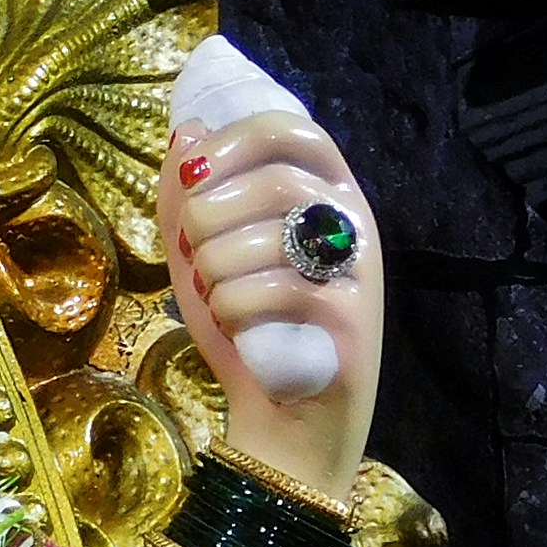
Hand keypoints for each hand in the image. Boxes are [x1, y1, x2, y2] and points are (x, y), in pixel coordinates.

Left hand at [158, 108, 382, 498]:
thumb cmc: (245, 323)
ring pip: (268, 239)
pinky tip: (236, 326)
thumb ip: (190, 192)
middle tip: (196, 253)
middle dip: (210, 216)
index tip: (192, 175)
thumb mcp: (202, 251)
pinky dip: (232, 310)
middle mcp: (353, 220)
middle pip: (275, 181)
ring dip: (214, 269)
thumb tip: (187, 131)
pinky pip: (274, 292)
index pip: (292, 130)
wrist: (283, 416)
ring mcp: (359, 270)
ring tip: (214, 294)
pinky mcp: (352, 318)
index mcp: (322, 191)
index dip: (234, 142)